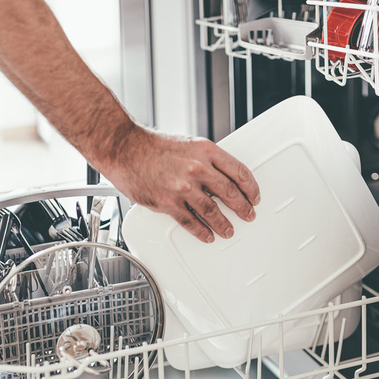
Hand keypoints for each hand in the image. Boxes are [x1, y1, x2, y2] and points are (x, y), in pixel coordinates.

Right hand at [102, 125, 260, 242]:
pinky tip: (207, 235)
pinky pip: (190, 222)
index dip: (251, 187)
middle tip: (248, 215)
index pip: (239, 172)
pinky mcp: (167, 202)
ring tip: (229, 230)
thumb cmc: (153, 145)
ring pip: (212, 211)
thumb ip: (207, 160)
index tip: (254, 196)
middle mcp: (197, 168)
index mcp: (206, 151)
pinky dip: (202, 231)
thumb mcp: (189, 143)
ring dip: (224, 224)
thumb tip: (224, 178)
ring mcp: (182, 187)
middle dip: (243, 208)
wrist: (124, 148)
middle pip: (230, 193)